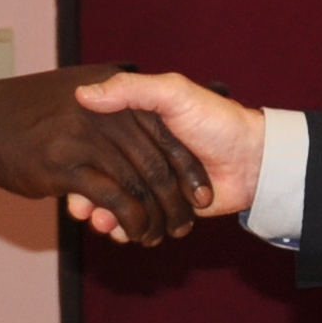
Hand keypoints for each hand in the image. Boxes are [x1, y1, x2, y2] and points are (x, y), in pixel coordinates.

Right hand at [0, 68, 206, 245]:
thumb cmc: (53, 102)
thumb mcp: (91, 85)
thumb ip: (130, 91)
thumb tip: (150, 114)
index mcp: (127, 99)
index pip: (169, 140)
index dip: (188, 172)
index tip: (202, 197)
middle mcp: (112, 119)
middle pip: (156, 169)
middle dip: (174, 204)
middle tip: (182, 229)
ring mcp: (91, 143)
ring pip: (136, 187)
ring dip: (150, 220)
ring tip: (155, 238)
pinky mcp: (69, 169)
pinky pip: (109, 199)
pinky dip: (125, 221)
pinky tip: (124, 235)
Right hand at [72, 71, 263, 234]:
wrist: (255, 160)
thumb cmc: (216, 120)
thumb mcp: (173, 94)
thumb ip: (130, 91)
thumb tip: (83, 94)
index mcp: (136, 125)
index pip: (98, 145)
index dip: (82, 161)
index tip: (66, 173)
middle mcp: (140, 154)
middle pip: (103, 177)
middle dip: (88, 195)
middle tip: (78, 209)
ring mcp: (152, 183)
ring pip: (116, 202)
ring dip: (103, 215)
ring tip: (99, 223)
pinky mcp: (166, 208)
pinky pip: (137, 222)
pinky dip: (124, 229)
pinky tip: (117, 232)